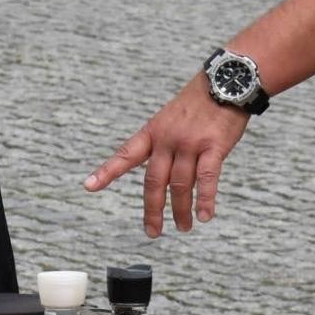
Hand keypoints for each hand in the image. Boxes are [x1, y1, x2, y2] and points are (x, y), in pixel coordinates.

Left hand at [83, 74, 248, 236]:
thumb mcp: (171, 117)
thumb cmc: (200, 102)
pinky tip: (205, 215)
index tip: (89, 186)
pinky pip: (207, 178)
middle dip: (152, 210)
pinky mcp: (214, 146)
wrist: (226, 82)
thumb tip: (164, 174)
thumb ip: (164, 143)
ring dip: (180, 210)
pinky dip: (205, 199)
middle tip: (152, 232)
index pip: (126, 154)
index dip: (107, 172)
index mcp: (153, 131)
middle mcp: (167, 138)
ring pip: (180, 184)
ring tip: (183, 227)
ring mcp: (190, 143)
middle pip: (154, 180)